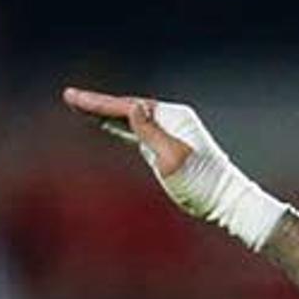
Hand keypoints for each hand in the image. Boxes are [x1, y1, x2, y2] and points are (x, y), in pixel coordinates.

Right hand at [59, 87, 286, 247]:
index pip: (127, 107)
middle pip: (126, 108)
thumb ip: (151, 132)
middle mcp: (172, 119)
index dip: (98, 103)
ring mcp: (171, 132)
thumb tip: (134, 106)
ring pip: (131, 118)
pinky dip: (120, 126)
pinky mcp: (169, 146)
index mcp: (172, 118)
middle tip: (69, 97)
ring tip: (79, 105)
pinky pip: (139, 131)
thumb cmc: (203, 184)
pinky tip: (107, 124)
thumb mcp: (173, 159)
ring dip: (106, 112)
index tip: (72, 97)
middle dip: (97, 103)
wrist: (228, 202)